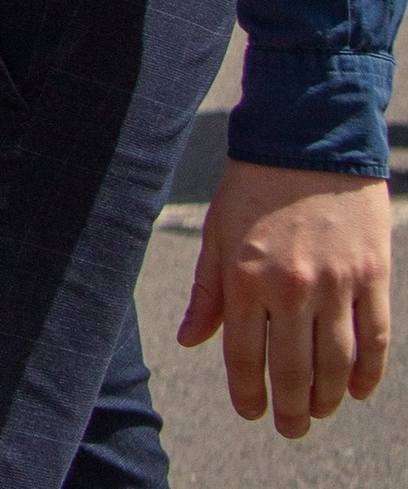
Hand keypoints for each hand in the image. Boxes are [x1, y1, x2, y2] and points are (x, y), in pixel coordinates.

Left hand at [178, 162, 391, 434]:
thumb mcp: (218, 230)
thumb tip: (189, 341)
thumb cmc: (254, 185)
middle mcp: (291, 287)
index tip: (252, 412)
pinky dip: (367, 374)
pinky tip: (356, 391)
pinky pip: (374, 340)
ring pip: (335, 365)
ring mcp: (336, 284)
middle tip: (290, 428)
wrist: (310, 136)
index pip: (245, 357)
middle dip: (290, 410)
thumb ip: (207, 291)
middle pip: (294, 372)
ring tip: (318, 412)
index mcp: (245, 277)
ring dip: (326, 399)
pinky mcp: (371, 276)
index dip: (248, 394)